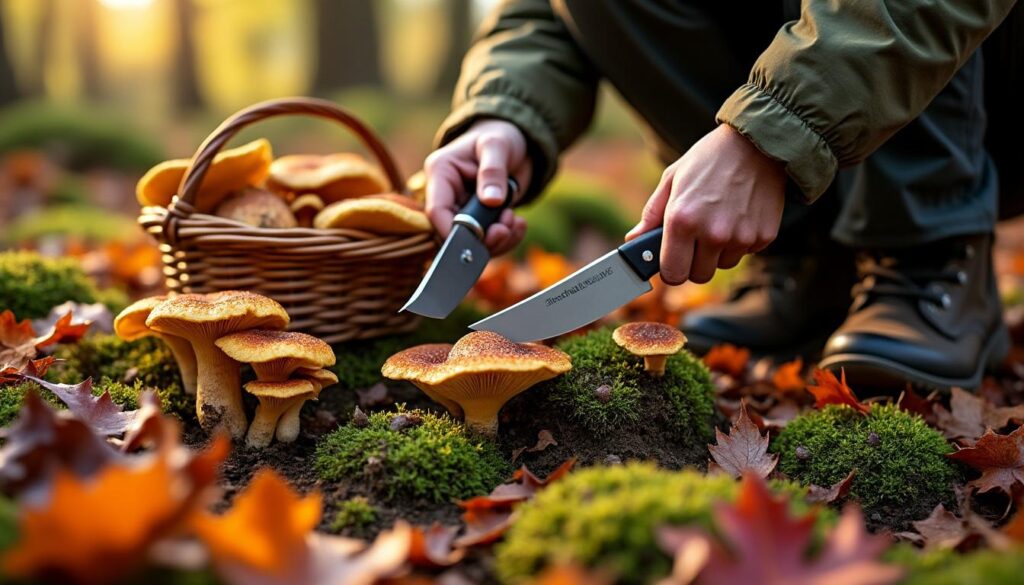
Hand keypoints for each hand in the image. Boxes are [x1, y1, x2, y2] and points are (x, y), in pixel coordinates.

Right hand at [424, 119, 531, 255]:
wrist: (516, 142)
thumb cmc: (501, 136)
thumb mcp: (497, 146)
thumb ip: (493, 171)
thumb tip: (492, 201)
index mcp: (441, 172)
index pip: (436, 210)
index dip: (453, 230)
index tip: (479, 238)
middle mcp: (446, 194)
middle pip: (453, 230)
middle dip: (481, 237)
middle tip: (505, 230)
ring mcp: (462, 208)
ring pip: (471, 240)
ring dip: (496, 240)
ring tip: (515, 222)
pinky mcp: (479, 219)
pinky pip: (487, 239)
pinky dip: (506, 238)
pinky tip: (518, 224)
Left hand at [626, 124, 786, 284]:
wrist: (755, 143)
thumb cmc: (708, 160)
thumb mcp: (672, 179)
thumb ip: (651, 215)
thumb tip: (633, 240)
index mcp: (682, 221)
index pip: (673, 274)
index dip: (671, 269)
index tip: (673, 260)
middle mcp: (712, 233)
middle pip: (700, 275)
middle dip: (695, 262)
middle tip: (696, 238)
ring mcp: (740, 237)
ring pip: (724, 265)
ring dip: (719, 251)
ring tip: (720, 219)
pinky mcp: (763, 236)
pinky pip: (746, 252)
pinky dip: (741, 240)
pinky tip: (739, 215)